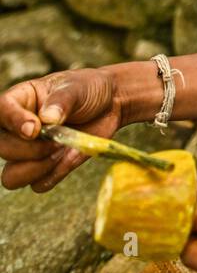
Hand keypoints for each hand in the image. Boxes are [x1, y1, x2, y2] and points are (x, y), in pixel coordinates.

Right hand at [0, 68, 122, 192]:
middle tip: (56, 140)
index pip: (1, 111)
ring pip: (11, 176)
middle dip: (30, 150)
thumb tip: (48, 119)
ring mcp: (30, 151)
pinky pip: (39, 185)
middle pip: (3, 148)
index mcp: (20, 100)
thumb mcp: (77, 87)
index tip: (35, 129)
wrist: (110, 105)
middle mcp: (18, 128)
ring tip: (60, 152)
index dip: (13, 122)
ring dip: (36, 169)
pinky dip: (54, 175)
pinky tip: (69, 157)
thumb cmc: (88, 89)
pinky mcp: (46, 168)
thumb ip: (62, 101)